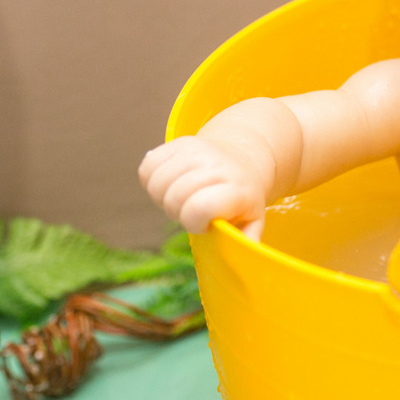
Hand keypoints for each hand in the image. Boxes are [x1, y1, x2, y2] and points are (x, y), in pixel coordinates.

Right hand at [138, 136, 268, 240]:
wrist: (242, 162)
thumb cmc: (242, 200)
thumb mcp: (252, 221)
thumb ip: (245, 240)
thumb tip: (242, 257)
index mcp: (238, 189)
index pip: (201, 207)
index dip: (195, 222)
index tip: (206, 223)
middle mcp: (218, 165)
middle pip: (174, 197)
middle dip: (178, 212)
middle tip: (192, 211)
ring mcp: (198, 150)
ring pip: (157, 182)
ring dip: (163, 197)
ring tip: (182, 198)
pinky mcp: (180, 142)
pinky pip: (148, 167)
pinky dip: (151, 180)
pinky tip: (170, 183)